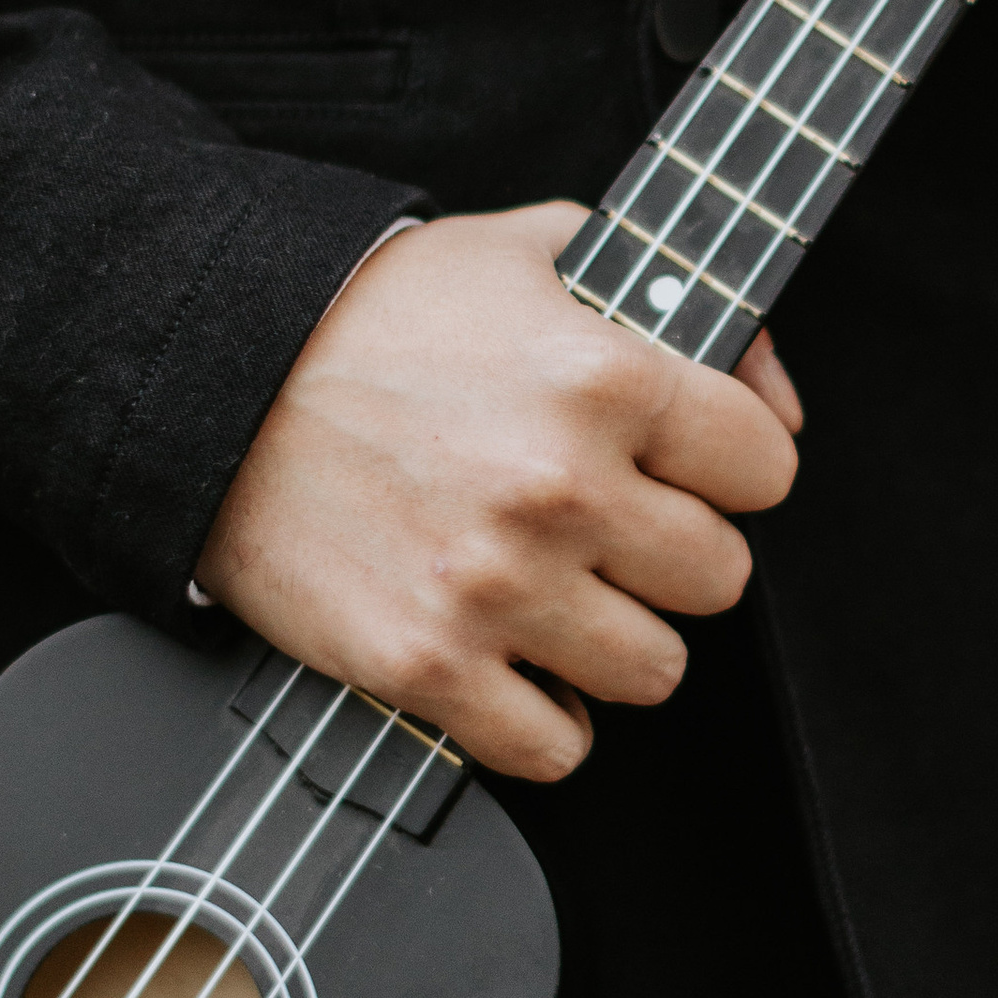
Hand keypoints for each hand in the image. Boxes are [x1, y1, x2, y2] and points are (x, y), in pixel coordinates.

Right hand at [193, 201, 802, 779]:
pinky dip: (545, 719)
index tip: (681, 469)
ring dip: (615, 639)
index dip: (728, 468)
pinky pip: (555, 747)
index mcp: (605, 379)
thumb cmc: (380, 317)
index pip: (765, 469)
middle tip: (607, 530)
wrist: (219, 383)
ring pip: (656, 671)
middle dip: (671, 555)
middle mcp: (561, 490)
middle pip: (719, 578)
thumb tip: (778, 400)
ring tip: (559, 594)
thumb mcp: (540, 250)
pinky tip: (514, 663)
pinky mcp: (426, 667)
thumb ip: (680, 296)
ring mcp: (494, 588)